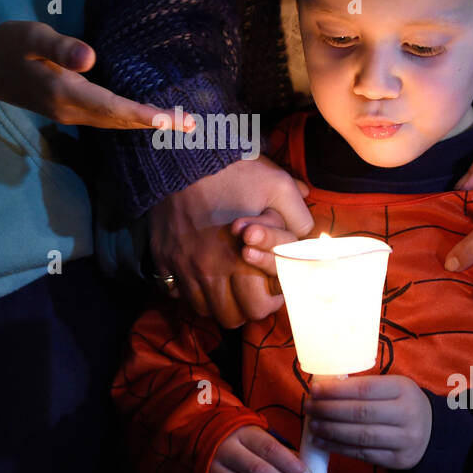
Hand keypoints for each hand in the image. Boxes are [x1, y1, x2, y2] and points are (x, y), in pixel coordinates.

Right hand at [0, 21, 185, 129]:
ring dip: (145, 124)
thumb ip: (60, 46)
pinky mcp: (67, 110)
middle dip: (155, 123)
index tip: (171, 120)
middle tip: (192, 125)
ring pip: (114, 123)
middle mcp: (70, 110)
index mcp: (65, 92)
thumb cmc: (7, 45)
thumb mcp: (31, 35)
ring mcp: (69, 114)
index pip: (112, 106)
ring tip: (178, 123)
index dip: (143, 114)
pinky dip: (129, 119)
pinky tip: (144, 115)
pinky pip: (106, 119)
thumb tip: (90, 59)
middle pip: (120, 121)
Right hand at [147, 158, 314, 328]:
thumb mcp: (278, 185)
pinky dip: (189, 290)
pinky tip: (200, 273)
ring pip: (202, 309)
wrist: (182, 155)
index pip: (258, 308)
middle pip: (230, 317)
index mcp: (241, 259)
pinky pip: (176, 292)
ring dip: (217, 301)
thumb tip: (309, 236)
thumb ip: (299, 216)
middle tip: (250, 287)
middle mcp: (209, 270)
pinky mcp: (163, 259)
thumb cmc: (234, 170)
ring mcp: (183, 267)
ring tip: (227, 282)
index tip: (272, 287)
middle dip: (244, 307)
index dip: (270, 301)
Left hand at [306, 375, 432, 469]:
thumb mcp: (393, 388)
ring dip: (331, 431)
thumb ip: (365, 388)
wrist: (433, 434)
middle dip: (329, 410)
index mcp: (403, 389)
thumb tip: (325, 389)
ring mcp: (404, 439)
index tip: (314, 390)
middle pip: (360, 413)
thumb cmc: (402, 405)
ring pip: (360, 436)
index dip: (336, 390)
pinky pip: (363, 454)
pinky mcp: (398, 460)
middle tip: (308, 407)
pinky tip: (323, 442)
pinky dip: (339, 448)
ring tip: (312, 425)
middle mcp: (407, 414)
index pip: (364, 389)